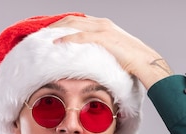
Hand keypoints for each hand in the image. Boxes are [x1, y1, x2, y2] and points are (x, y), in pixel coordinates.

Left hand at [50, 15, 173, 89]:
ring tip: (44, 36)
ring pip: (74, 24)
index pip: (77, 20)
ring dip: (57, 29)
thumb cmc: (130, 60)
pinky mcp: (103, 38)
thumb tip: (87, 60)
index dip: (62, 24)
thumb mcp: (111, 52)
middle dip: (55, 24)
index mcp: (103, 25)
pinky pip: (80, 37)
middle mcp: (101, 23)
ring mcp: (102, 29)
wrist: (144, 61)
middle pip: (72, 19)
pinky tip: (56, 43)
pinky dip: (67, 38)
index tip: (50, 31)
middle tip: (41, 32)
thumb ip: (98, 51)